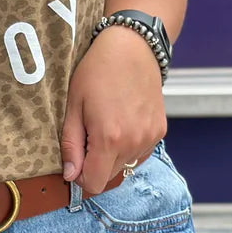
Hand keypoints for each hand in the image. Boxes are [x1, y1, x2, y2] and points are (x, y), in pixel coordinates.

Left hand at [60, 27, 166, 196]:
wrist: (133, 48)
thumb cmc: (97, 72)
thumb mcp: (74, 106)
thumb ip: (71, 145)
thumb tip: (71, 176)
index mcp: (109, 138)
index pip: (95, 184)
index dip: (81, 177)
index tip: (77, 159)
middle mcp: (134, 143)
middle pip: (110, 177)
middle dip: (96, 164)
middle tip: (90, 134)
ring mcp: (150, 138)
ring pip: (126, 165)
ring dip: (113, 155)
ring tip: (107, 124)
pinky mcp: (160, 131)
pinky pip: (140, 153)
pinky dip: (129, 146)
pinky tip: (123, 122)